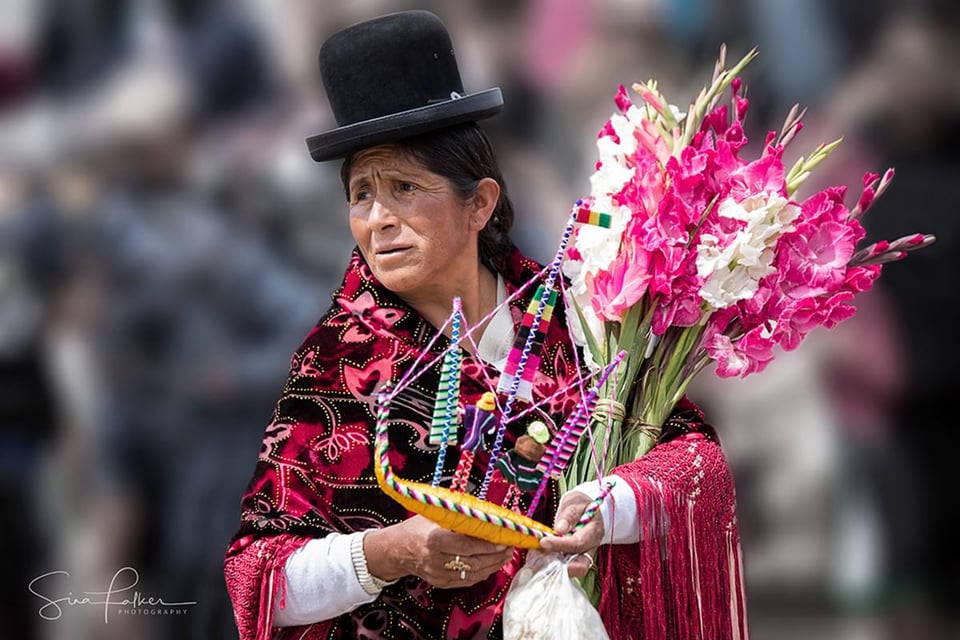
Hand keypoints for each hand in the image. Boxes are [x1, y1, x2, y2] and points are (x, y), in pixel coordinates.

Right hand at [365, 516, 514, 588]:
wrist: (396, 549)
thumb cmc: (416, 527)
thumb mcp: (433, 516)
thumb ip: (456, 516)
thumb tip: (483, 511)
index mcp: (434, 540)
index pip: (467, 546)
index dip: (488, 546)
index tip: (503, 541)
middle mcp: (436, 560)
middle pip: (473, 562)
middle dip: (495, 556)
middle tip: (510, 548)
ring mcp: (439, 574)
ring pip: (473, 574)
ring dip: (493, 566)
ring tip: (506, 556)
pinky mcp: (441, 583)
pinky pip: (467, 581)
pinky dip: (483, 573)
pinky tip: (492, 565)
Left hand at [538, 491, 603, 578]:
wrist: (589, 509)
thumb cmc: (581, 505)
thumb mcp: (575, 503)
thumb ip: (568, 515)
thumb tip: (560, 529)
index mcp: (593, 532)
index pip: (578, 543)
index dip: (560, 545)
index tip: (543, 542)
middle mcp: (591, 548)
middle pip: (581, 565)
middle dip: (562, 567)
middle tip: (542, 559)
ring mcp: (584, 555)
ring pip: (573, 570)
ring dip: (556, 567)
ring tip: (539, 558)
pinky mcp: (576, 558)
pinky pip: (567, 567)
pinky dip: (554, 565)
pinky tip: (541, 558)